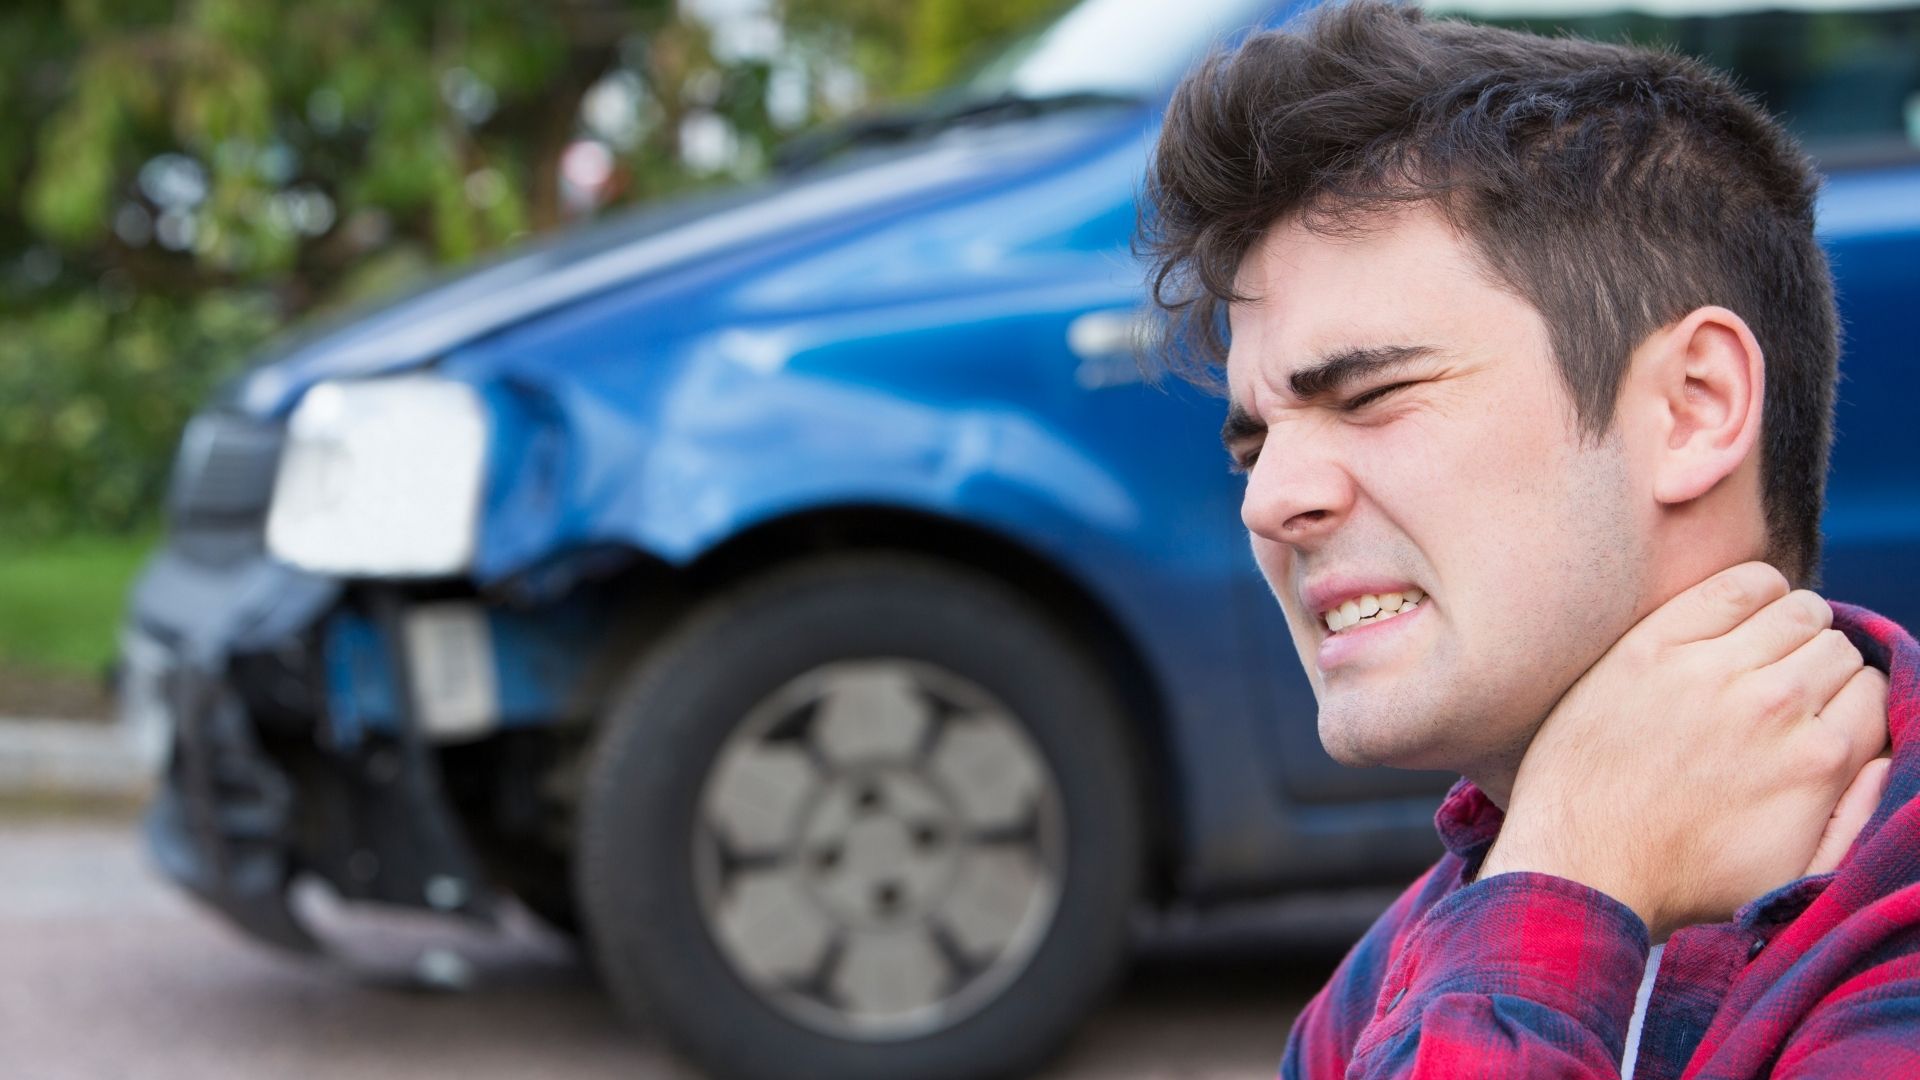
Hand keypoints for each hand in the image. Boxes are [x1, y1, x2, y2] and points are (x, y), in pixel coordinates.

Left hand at [1479, 562, 1888, 940]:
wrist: (1581, 863)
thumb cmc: (1685, 880)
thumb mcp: (1798, 877)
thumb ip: (1859, 818)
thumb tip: (1881, 757)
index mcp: (1820, 760)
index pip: (1872, 690)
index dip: (1847, 702)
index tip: (1815, 716)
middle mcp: (1776, 706)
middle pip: (1836, 647)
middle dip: (1819, 667)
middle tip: (1779, 694)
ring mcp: (1712, 670)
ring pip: (1796, 610)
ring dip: (1789, 627)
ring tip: (1758, 657)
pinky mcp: (1655, 646)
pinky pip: (1735, 585)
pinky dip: (1753, 589)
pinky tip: (1737, 618)